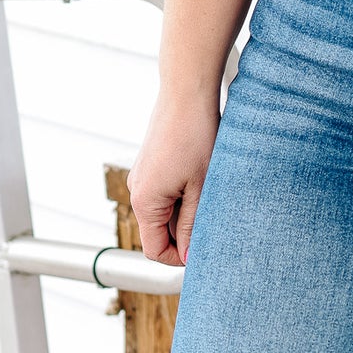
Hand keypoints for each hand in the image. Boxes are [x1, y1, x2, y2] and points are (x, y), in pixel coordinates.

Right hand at [126, 89, 221, 266]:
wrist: (186, 93)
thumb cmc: (196, 136)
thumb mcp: (201, 189)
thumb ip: (191, 226)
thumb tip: (187, 256)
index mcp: (144, 201)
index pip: (154, 250)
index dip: (180, 258)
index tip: (205, 251)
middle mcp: (137, 191)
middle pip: (158, 233)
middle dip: (185, 235)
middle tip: (215, 224)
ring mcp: (142, 178)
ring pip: (164, 213)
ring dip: (186, 214)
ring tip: (210, 197)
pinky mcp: (151, 167)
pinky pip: (164, 195)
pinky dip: (183, 197)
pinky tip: (203, 182)